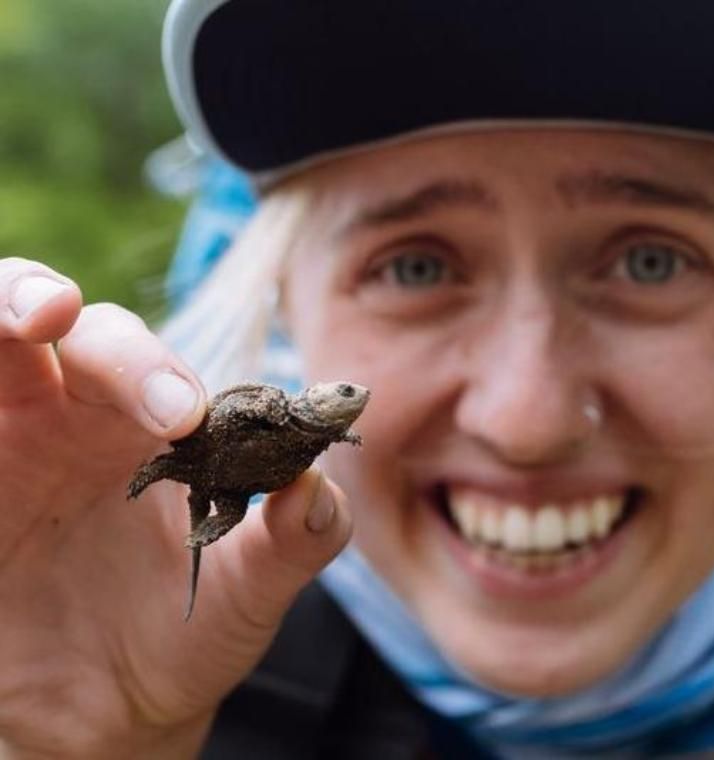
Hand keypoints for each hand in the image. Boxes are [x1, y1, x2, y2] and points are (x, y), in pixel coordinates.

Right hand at [0, 258, 351, 758]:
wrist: (115, 708)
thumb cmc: (191, 633)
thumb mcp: (250, 593)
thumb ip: (294, 541)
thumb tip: (320, 489)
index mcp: (164, 432)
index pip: (166, 365)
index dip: (171, 372)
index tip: (190, 417)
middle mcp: (87, 420)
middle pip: (89, 334)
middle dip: (114, 345)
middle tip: (134, 382)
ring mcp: (15, 444)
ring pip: (4, 345)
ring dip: (15, 305)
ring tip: (40, 312)